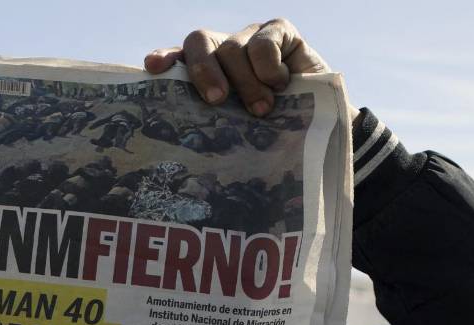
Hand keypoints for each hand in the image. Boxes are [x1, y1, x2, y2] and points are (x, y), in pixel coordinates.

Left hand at [144, 20, 356, 120]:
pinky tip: (281, 85)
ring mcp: (251, 37)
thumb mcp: (237, 128)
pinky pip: (264, 41)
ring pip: (232, 48)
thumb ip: (212, 124)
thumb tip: (182, 144)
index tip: (153, 68)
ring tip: (262, 110)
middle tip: (216, 100)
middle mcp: (223, 50)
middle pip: (199, 41)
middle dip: (204, 71)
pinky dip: (268, 67)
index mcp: (206, 72)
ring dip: (246, 84)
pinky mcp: (280, 31)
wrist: (320, 125)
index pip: (177, 57)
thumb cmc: (271, 132)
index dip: (165, 58)